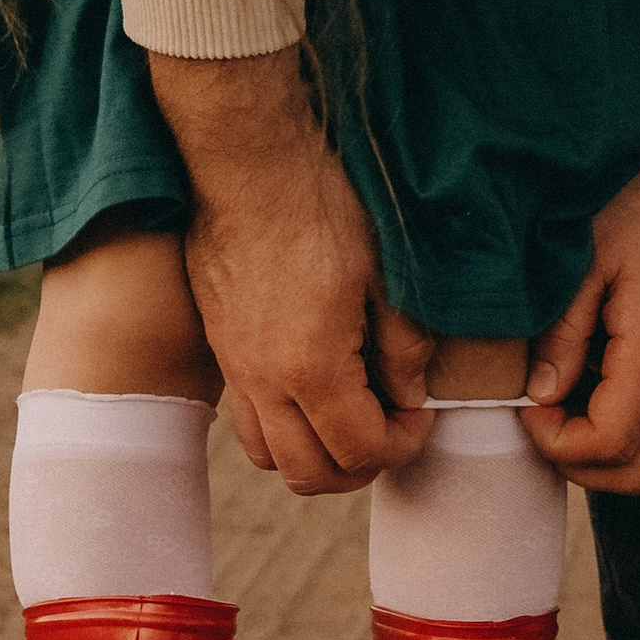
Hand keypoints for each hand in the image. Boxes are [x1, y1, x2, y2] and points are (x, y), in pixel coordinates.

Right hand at [150, 52, 434, 494]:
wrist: (251, 164)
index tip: (419, 415)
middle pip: (311, 475)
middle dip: (360, 465)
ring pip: (270, 458)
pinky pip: (244, 422)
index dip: (402, 445)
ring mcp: (234, 369)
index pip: (361, 451)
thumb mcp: (386, 274)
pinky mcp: (219, 349)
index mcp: (312, 367)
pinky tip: (310, 390)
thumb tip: (410, 396)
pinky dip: (280, 430)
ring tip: (350, 415)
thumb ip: (403, 347)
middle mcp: (263, 381)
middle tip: (390, 426)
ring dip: (316, 455)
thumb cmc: (324, 208)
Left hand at [522, 48, 639, 493]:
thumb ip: (563, 332)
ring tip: (565, 391)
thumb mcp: (593, 254)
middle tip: (542, 412)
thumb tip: (538, 392)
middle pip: (633, 474)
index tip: (527, 400)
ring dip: (600, 446)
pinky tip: (596, 370)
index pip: (605, 447)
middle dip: (576, 462)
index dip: (553, 440)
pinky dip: (623, 422)